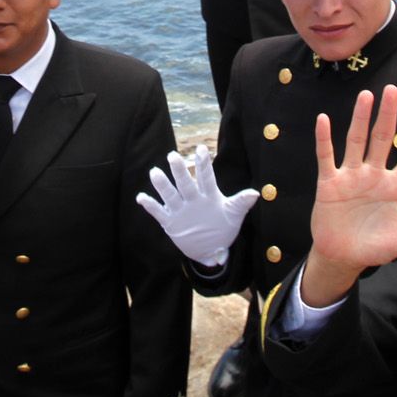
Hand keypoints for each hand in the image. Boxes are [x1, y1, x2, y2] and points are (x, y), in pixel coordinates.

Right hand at [136, 145, 259, 265]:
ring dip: (163, 185)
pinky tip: (141, 197)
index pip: (206, 177)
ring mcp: (180, 209)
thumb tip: (255, 193)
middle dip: (180, 171)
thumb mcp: (233, 215)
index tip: (201, 148)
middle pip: (185, 183)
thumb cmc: (223, 227)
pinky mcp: (171, 222)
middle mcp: (192, 199)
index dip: (204, 164)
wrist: (210, 248)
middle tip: (173, 156)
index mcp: (208, 195)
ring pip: (170, 195)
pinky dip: (150, 205)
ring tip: (154, 172)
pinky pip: (159, 212)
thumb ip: (241, 203)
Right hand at [303, 87, 396, 305]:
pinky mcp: (330, 183)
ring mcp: (352, 176)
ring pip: (357, 141)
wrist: (344, 257)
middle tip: (393, 90)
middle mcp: (375, 174)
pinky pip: (327, 157)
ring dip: (360, 119)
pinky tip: (324, 120)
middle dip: (388, 115)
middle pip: (383, 138)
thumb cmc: (378, 246)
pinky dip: (324, 139)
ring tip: (366, 96)